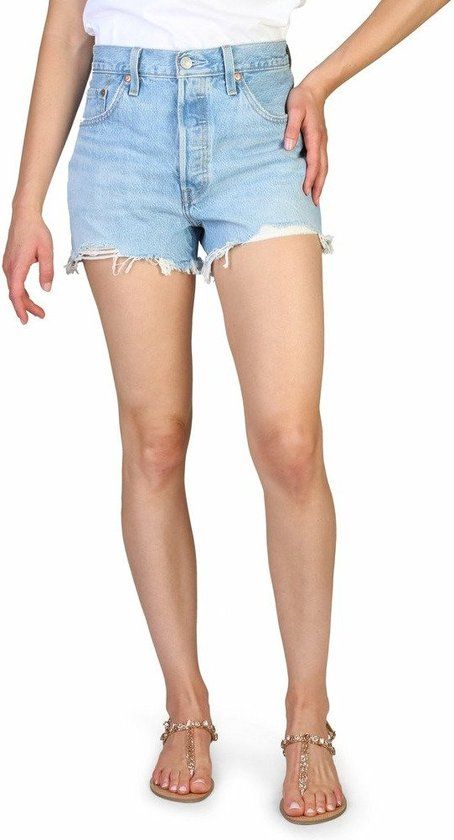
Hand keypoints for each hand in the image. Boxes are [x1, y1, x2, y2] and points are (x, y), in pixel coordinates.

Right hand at [3, 209, 53, 323]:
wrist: (25, 216)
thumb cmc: (36, 231)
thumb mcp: (47, 251)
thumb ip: (47, 271)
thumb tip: (46, 289)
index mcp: (17, 265)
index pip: (16, 292)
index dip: (21, 308)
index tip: (25, 319)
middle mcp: (9, 267)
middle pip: (15, 294)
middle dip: (27, 307)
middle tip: (41, 315)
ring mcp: (8, 265)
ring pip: (14, 289)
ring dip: (25, 301)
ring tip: (39, 311)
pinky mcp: (10, 263)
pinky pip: (14, 282)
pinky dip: (21, 292)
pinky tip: (29, 297)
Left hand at [284, 79, 327, 204]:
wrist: (314, 89)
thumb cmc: (301, 98)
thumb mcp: (293, 110)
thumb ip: (290, 128)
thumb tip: (288, 148)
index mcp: (315, 136)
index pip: (314, 162)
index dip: (310, 178)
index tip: (306, 191)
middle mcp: (321, 142)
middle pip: (322, 168)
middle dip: (319, 186)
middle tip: (315, 203)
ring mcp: (322, 142)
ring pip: (324, 166)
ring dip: (321, 182)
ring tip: (316, 197)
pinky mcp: (320, 141)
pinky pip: (322, 161)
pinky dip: (320, 173)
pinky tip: (315, 180)